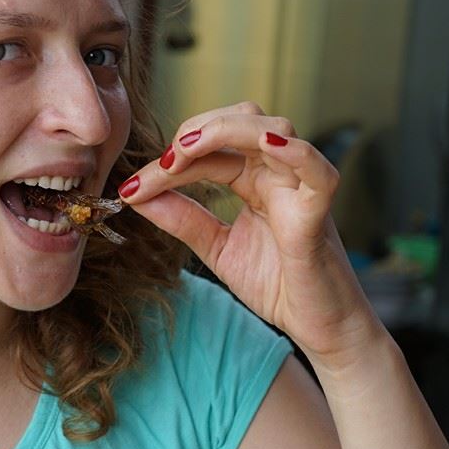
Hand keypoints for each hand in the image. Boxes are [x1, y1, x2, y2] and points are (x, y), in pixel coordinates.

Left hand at [118, 102, 385, 369]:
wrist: (317, 328)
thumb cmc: (277, 285)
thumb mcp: (217, 248)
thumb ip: (182, 220)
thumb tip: (136, 195)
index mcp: (254, 179)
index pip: (209, 152)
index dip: (168, 162)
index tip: (130, 189)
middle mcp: (278, 174)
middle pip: (240, 120)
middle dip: (196, 130)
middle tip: (163, 161)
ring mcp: (300, 188)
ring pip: (273, 129)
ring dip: (226, 129)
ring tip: (187, 150)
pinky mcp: (319, 211)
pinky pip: (316, 169)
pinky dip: (294, 151)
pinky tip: (264, 144)